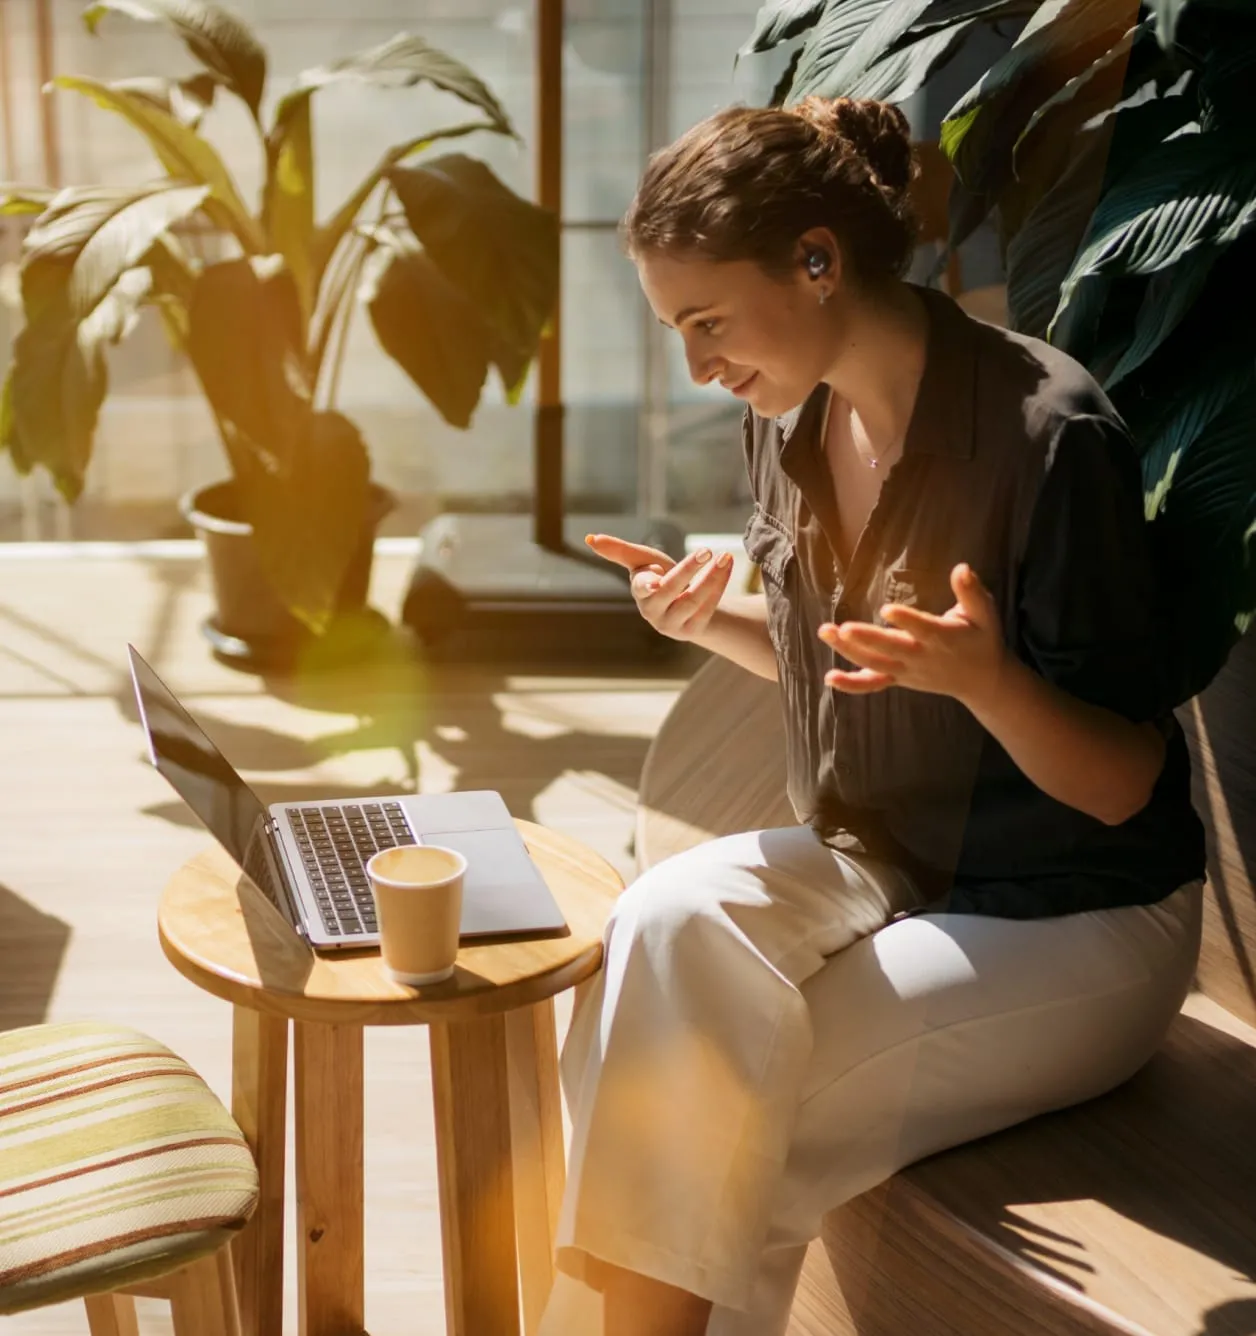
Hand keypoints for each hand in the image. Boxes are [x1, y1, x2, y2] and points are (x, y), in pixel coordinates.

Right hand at [585, 533, 734, 641]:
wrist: (683, 604)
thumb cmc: (659, 577)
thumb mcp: (642, 561)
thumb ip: (618, 551)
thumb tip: (589, 538)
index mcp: (640, 593)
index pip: (642, 586)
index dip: (647, 581)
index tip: (656, 574)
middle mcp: (653, 612)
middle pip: (671, 591)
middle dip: (688, 570)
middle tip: (705, 550)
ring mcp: (673, 624)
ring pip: (693, 600)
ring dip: (711, 578)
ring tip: (725, 557)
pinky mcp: (693, 630)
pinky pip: (708, 607)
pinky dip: (719, 586)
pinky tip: (727, 566)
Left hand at [818, 563, 1006, 706]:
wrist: (982, 680)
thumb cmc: (982, 639)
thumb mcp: (985, 614)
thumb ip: (972, 592)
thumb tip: (962, 567)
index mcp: (944, 638)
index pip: (923, 629)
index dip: (906, 620)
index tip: (887, 610)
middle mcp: (922, 657)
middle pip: (891, 649)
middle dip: (867, 639)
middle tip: (844, 628)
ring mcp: (908, 671)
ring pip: (875, 664)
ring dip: (849, 651)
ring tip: (826, 632)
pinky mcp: (899, 678)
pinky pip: (873, 683)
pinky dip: (852, 684)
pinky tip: (830, 678)